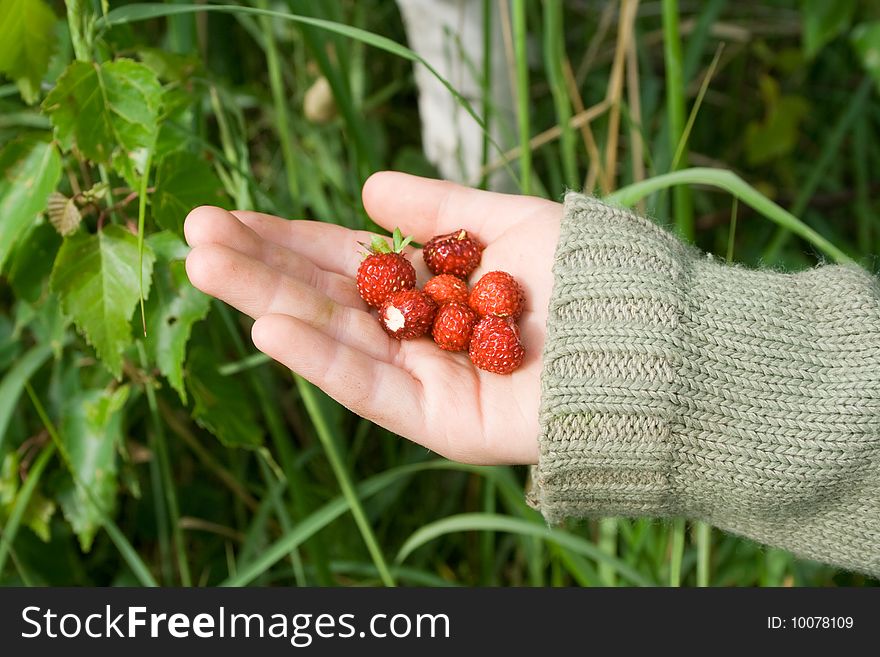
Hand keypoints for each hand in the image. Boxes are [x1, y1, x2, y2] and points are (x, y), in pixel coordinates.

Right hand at [184, 172, 561, 463]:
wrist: (650, 339)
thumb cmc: (588, 275)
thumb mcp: (506, 219)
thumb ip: (438, 208)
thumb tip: (365, 188)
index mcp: (430, 290)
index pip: (342, 264)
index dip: (284, 240)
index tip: (225, 215)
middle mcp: (418, 336)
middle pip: (325, 300)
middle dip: (260, 267)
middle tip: (194, 234)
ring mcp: (425, 382)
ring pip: (334, 341)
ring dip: (268, 303)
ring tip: (206, 266)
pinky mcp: (439, 422)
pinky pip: (370, 390)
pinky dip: (322, 360)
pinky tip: (269, 325)